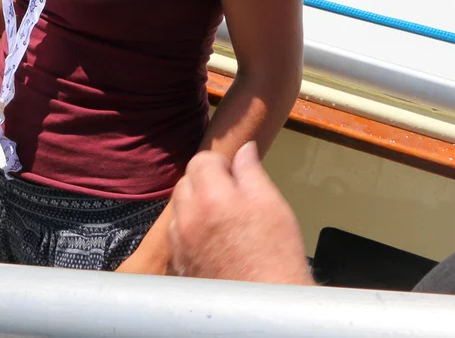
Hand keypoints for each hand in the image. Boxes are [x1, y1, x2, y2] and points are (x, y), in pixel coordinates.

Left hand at [167, 142, 312, 285]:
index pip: (201, 160)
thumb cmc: (276, 255)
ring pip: (179, 208)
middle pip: (186, 182)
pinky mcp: (179, 262)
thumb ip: (252, 171)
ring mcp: (180, 241)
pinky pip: (178, 234)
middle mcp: (188, 216)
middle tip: (231, 197)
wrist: (266, 306)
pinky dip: (190, 230)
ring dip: (195, 206)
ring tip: (222, 221)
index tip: (235, 175)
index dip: (220, 163)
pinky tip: (213, 241)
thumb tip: (244, 149)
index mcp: (211, 196)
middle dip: (205, 182)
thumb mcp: (272, 204)